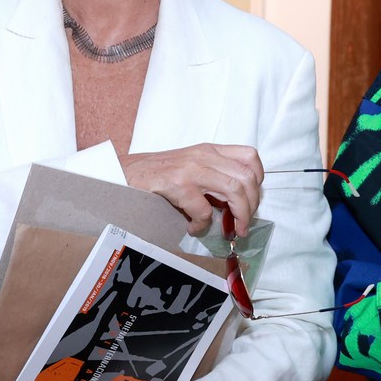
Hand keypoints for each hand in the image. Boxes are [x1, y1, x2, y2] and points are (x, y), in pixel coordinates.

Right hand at [120, 144, 263, 234]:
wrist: (123, 174)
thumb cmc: (156, 175)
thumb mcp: (190, 168)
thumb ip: (212, 180)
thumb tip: (234, 205)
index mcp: (209, 150)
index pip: (250, 156)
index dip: (257, 180)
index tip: (251, 199)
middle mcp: (204, 156)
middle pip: (247, 177)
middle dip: (252, 205)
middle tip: (244, 223)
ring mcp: (191, 169)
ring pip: (234, 190)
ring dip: (239, 215)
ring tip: (232, 230)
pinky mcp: (177, 185)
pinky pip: (204, 209)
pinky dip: (202, 224)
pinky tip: (192, 227)